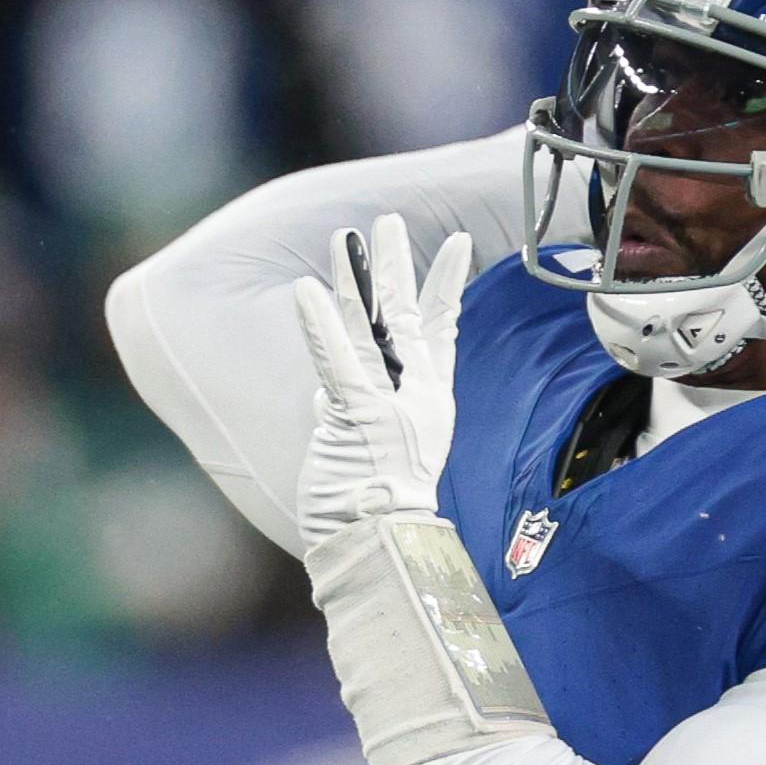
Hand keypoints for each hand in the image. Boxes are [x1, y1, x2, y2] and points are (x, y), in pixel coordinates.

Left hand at [292, 214, 472, 549]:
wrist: (382, 542)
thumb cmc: (375, 505)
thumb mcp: (371, 446)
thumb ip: (350, 412)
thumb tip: (324, 395)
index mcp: (427, 399)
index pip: (441, 329)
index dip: (448, 284)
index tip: (460, 244)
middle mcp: (415, 393)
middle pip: (405, 315)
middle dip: (397, 264)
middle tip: (388, 222)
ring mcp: (390, 401)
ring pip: (369, 327)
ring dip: (353, 279)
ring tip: (343, 238)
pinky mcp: (359, 414)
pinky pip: (337, 361)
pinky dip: (319, 325)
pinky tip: (305, 292)